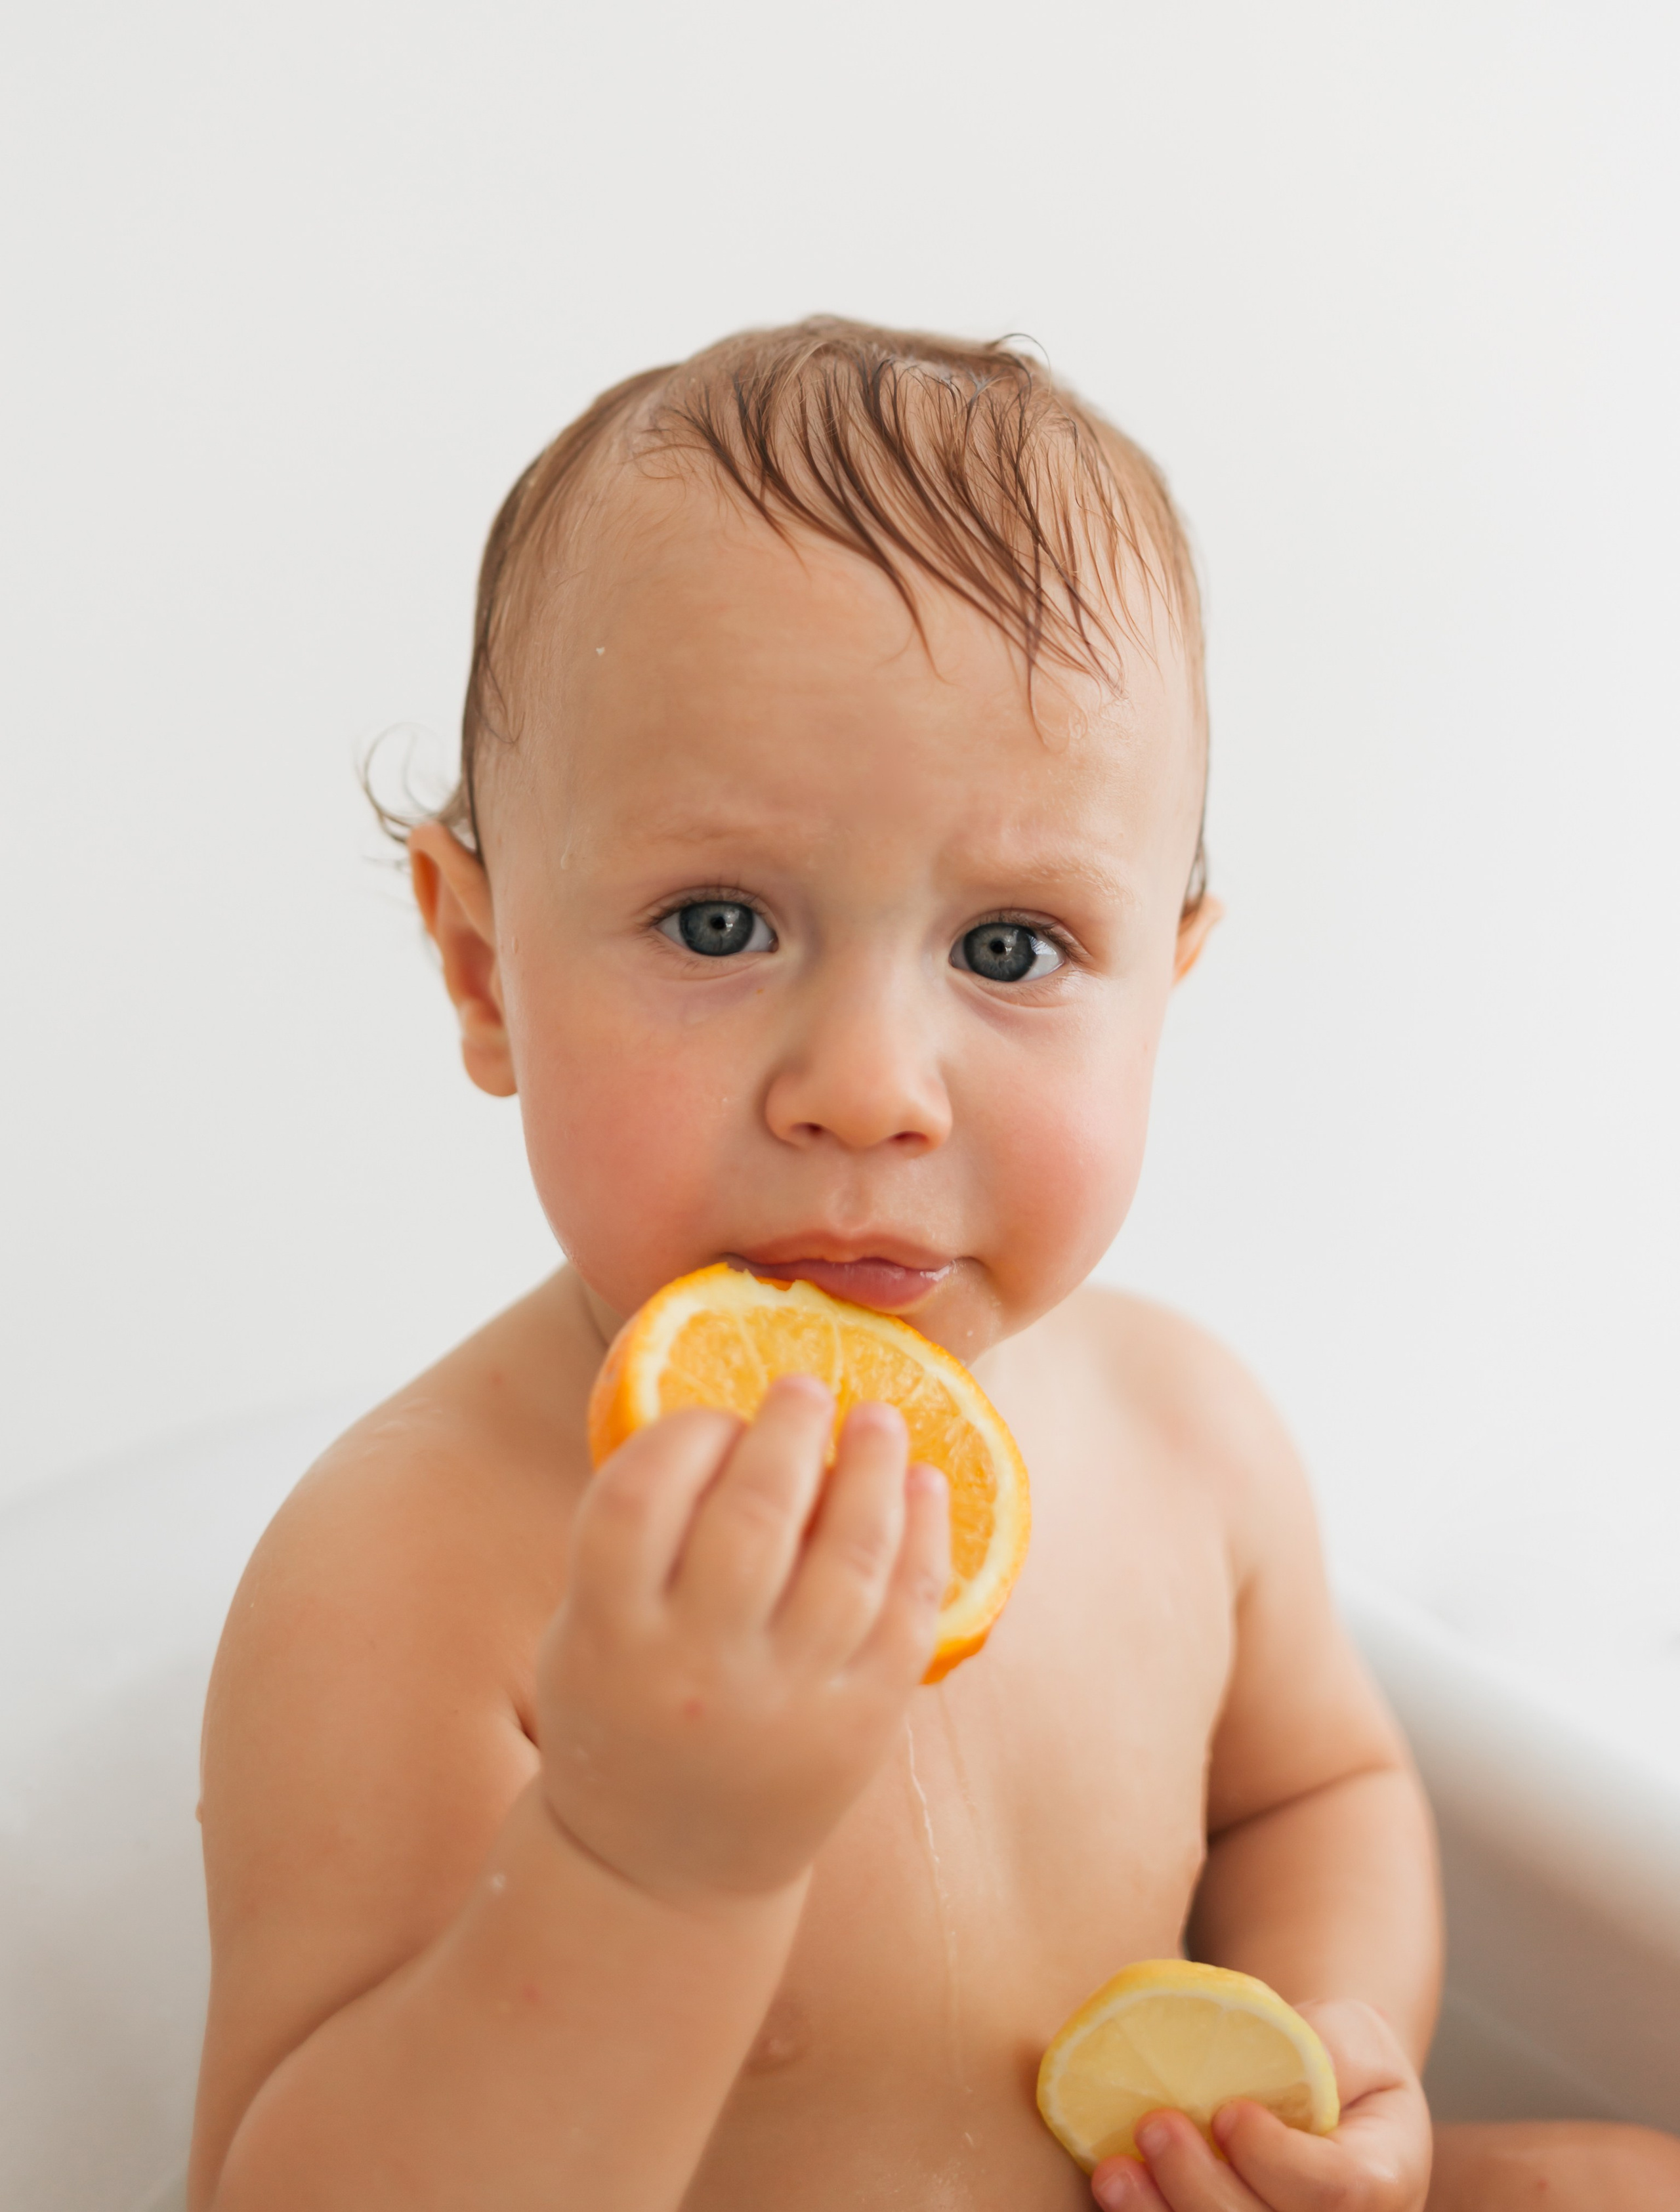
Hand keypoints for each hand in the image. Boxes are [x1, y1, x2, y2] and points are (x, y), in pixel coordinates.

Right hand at [536, 1376, 949, 1902]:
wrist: (662, 1869)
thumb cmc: (623, 1709)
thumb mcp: (588, 1630)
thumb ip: (638, 1537)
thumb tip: (732, 1406)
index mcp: (608, 1637)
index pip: (641, 1495)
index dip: (686, 1433)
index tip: (718, 1412)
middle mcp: (698, 1672)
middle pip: (752, 1515)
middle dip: (789, 1430)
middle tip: (808, 1387)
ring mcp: (786, 1704)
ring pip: (847, 1558)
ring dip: (871, 1471)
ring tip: (878, 1419)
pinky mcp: (858, 1730)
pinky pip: (906, 1616)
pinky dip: (924, 1541)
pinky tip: (925, 1488)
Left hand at [1091, 1999, 1430, 2211]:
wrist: (1318, 2092)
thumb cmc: (1336, 2056)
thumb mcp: (1353, 2033)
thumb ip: (1330, 2048)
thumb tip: (1282, 2055)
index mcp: (1384, 2181)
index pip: (1336, 2191)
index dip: (1277, 2161)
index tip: (1228, 2112)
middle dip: (1204, 2190)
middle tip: (1155, 2127)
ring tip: (1115, 2173)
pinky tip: (1113, 2196)